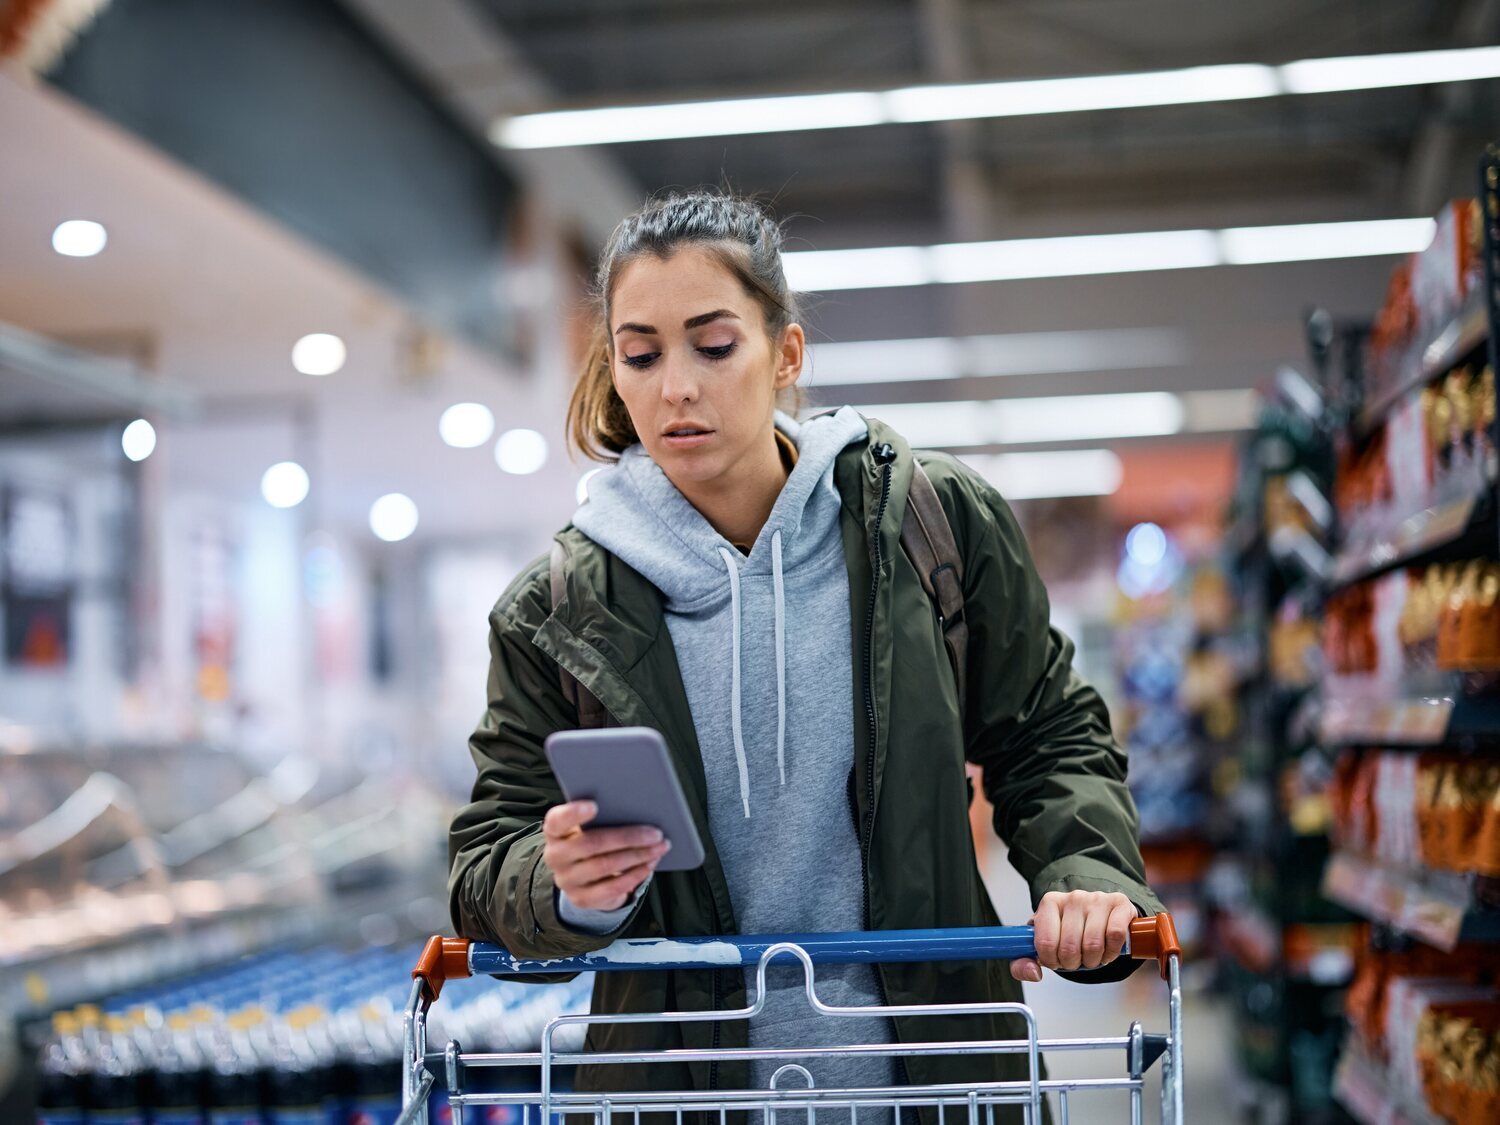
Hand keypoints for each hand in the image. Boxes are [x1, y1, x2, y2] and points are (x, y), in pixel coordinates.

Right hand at [543, 800, 670, 910]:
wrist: (582, 876)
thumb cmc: (592, 840)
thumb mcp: (589, 827)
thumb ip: (604, 817)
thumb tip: (639, 810)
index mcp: (555, 832)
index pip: (557, 821)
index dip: (573, 813)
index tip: (595, 805)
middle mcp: (555, 856)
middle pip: (590, 844)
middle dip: (627, 838)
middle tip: (655, 833)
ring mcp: (567, 880)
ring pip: (604, 866)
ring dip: (637, 856)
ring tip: (659, 847)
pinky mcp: (582, 899)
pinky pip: (612, 887)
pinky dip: (635, 875)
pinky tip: (649, 864)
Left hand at [1010, 890, 1134, 981]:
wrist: (1100, 914)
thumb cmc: (1070, 930)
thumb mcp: (1043, 943)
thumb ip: (1024, 962)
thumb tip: (1032, 972)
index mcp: (1049, 903)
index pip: (1045, 943)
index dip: (1052, 961)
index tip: (1056, 960)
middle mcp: (1072, 897)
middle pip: (1070, 947)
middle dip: (1073, 963)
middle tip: (1076, 960)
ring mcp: (1097, 899)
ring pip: (1093, 944)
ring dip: (1093, 960)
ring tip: (1091, 955)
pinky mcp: (1119, 904)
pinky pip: (1115, 935)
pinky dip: (1111, 952)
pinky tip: (1107, 950)